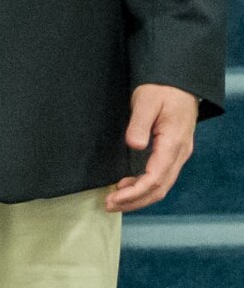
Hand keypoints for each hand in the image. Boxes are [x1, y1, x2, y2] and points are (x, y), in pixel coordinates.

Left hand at [105, 83, 197, 212]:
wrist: (179, 82)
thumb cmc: (162, 89)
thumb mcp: (146, 101)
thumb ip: (139, 123)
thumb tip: (134, 145)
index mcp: (173, 143)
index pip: (155, 178)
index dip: (134, 192)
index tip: (114, 197)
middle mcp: (179, 153)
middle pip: (159, 189)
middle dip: (134, 201)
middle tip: (109, 205)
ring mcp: (178, 154)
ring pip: (161, 186)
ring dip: (139, 197)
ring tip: (115, 200)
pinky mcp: (173, 152)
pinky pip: (161, 177)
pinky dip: (144, 186)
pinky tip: (128, 186)